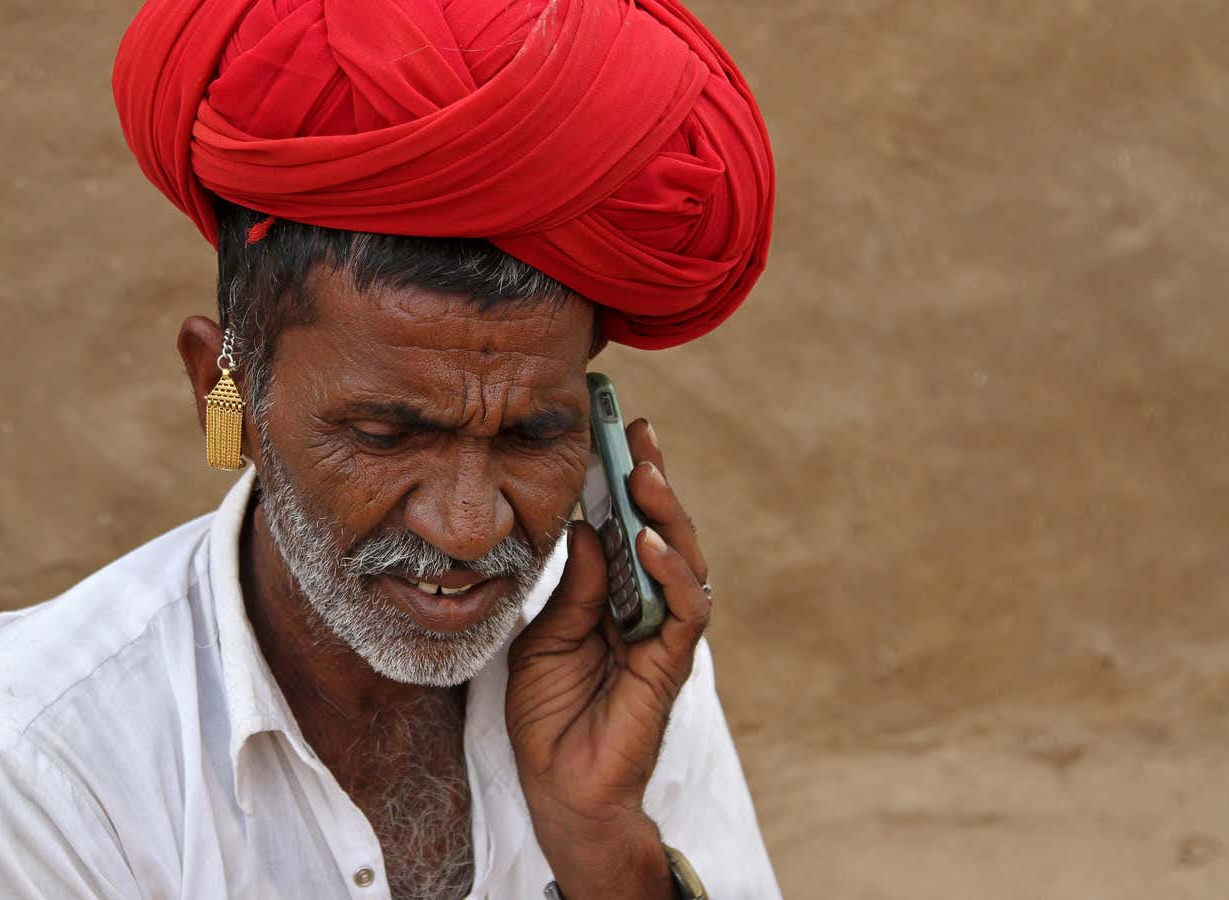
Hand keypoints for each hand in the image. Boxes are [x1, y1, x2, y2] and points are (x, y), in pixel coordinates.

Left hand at [506, 418, 710, 898]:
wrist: (558, 787)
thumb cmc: (548, 714)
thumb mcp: (544, 636)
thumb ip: (572, 587)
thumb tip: (584, 527)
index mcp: (613, 595)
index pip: (627, 526)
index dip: (623, 481)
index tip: (613, 429)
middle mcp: (644, 607)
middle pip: (663, 532)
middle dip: (652, 480)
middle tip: (636, 433)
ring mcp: (662, 634)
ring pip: (684, 560)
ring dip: (666, 515)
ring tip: (644, 474)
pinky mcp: (670, 664)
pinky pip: (684, 610)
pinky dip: (671, 573)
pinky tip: (651, 544)